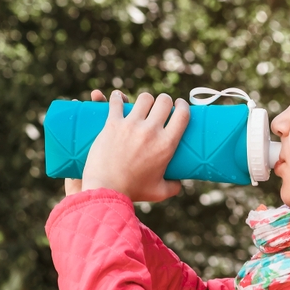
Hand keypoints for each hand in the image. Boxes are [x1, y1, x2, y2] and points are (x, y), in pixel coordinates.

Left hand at [68, 88, 189, 201]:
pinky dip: (118, 98)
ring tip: (141, 105)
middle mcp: (151, 131)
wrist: (106, 190)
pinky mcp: (113, 124)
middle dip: (164, 101)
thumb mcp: (159, 192)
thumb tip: (179, 183)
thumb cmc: (133, 191)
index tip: (179, 105)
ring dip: (145, 100)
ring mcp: (131, 125)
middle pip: (164, 101)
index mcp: (166, 145)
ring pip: (144, 98)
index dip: (183, 105)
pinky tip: (118, 98)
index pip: (182, 114)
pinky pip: (117, 102)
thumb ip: (173, 186)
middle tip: (160, 106)